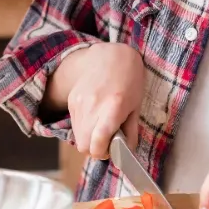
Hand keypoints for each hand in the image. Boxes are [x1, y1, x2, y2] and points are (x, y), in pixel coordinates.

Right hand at [64, 42, 144, 160]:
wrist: (110, 56)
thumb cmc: (129, 79)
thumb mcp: (136, 105)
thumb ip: (131, 131)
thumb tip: (127, 152)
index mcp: (112, 108)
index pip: (97, 143)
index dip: (103, 153)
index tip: (112, 150)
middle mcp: (92, 107)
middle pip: (84, 145)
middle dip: (95, 149)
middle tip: (107, 142)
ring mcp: (79, 104)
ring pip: (78, 138)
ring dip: (89, 139)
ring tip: (102, 128)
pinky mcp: (72, 101)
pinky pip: (74, 125)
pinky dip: (84, 128)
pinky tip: (95, 117)